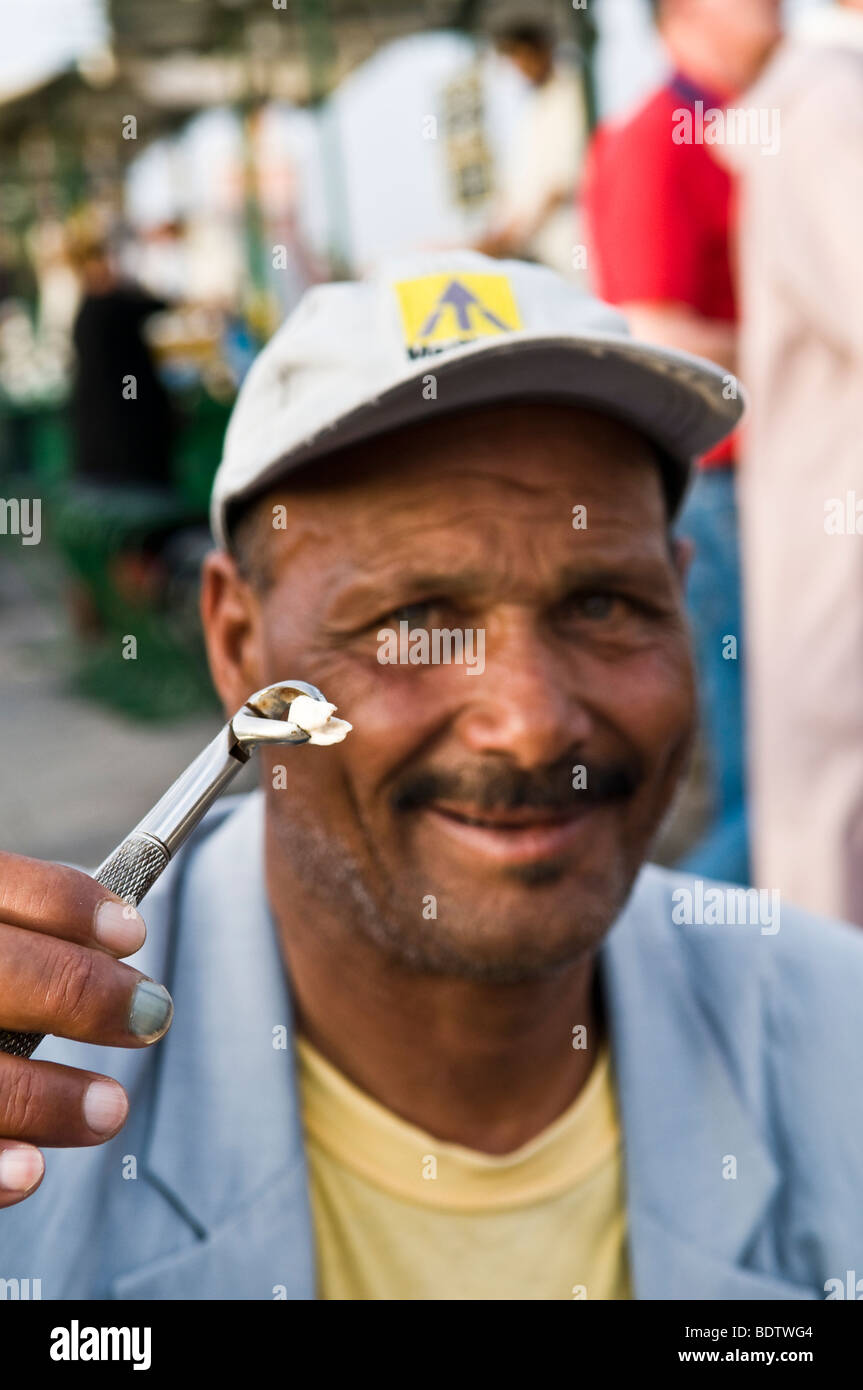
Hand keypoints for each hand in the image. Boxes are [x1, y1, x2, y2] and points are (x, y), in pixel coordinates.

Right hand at [0, 851, 172, 1207]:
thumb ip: (0, 925)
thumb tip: (103, 939)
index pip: (1, 883)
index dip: (77, 907)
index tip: (130, 935)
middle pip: (6, 973)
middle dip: (88, 996)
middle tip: (149, 1016)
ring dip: (51, 1099)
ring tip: (108, 1110)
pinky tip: (27, 1172)